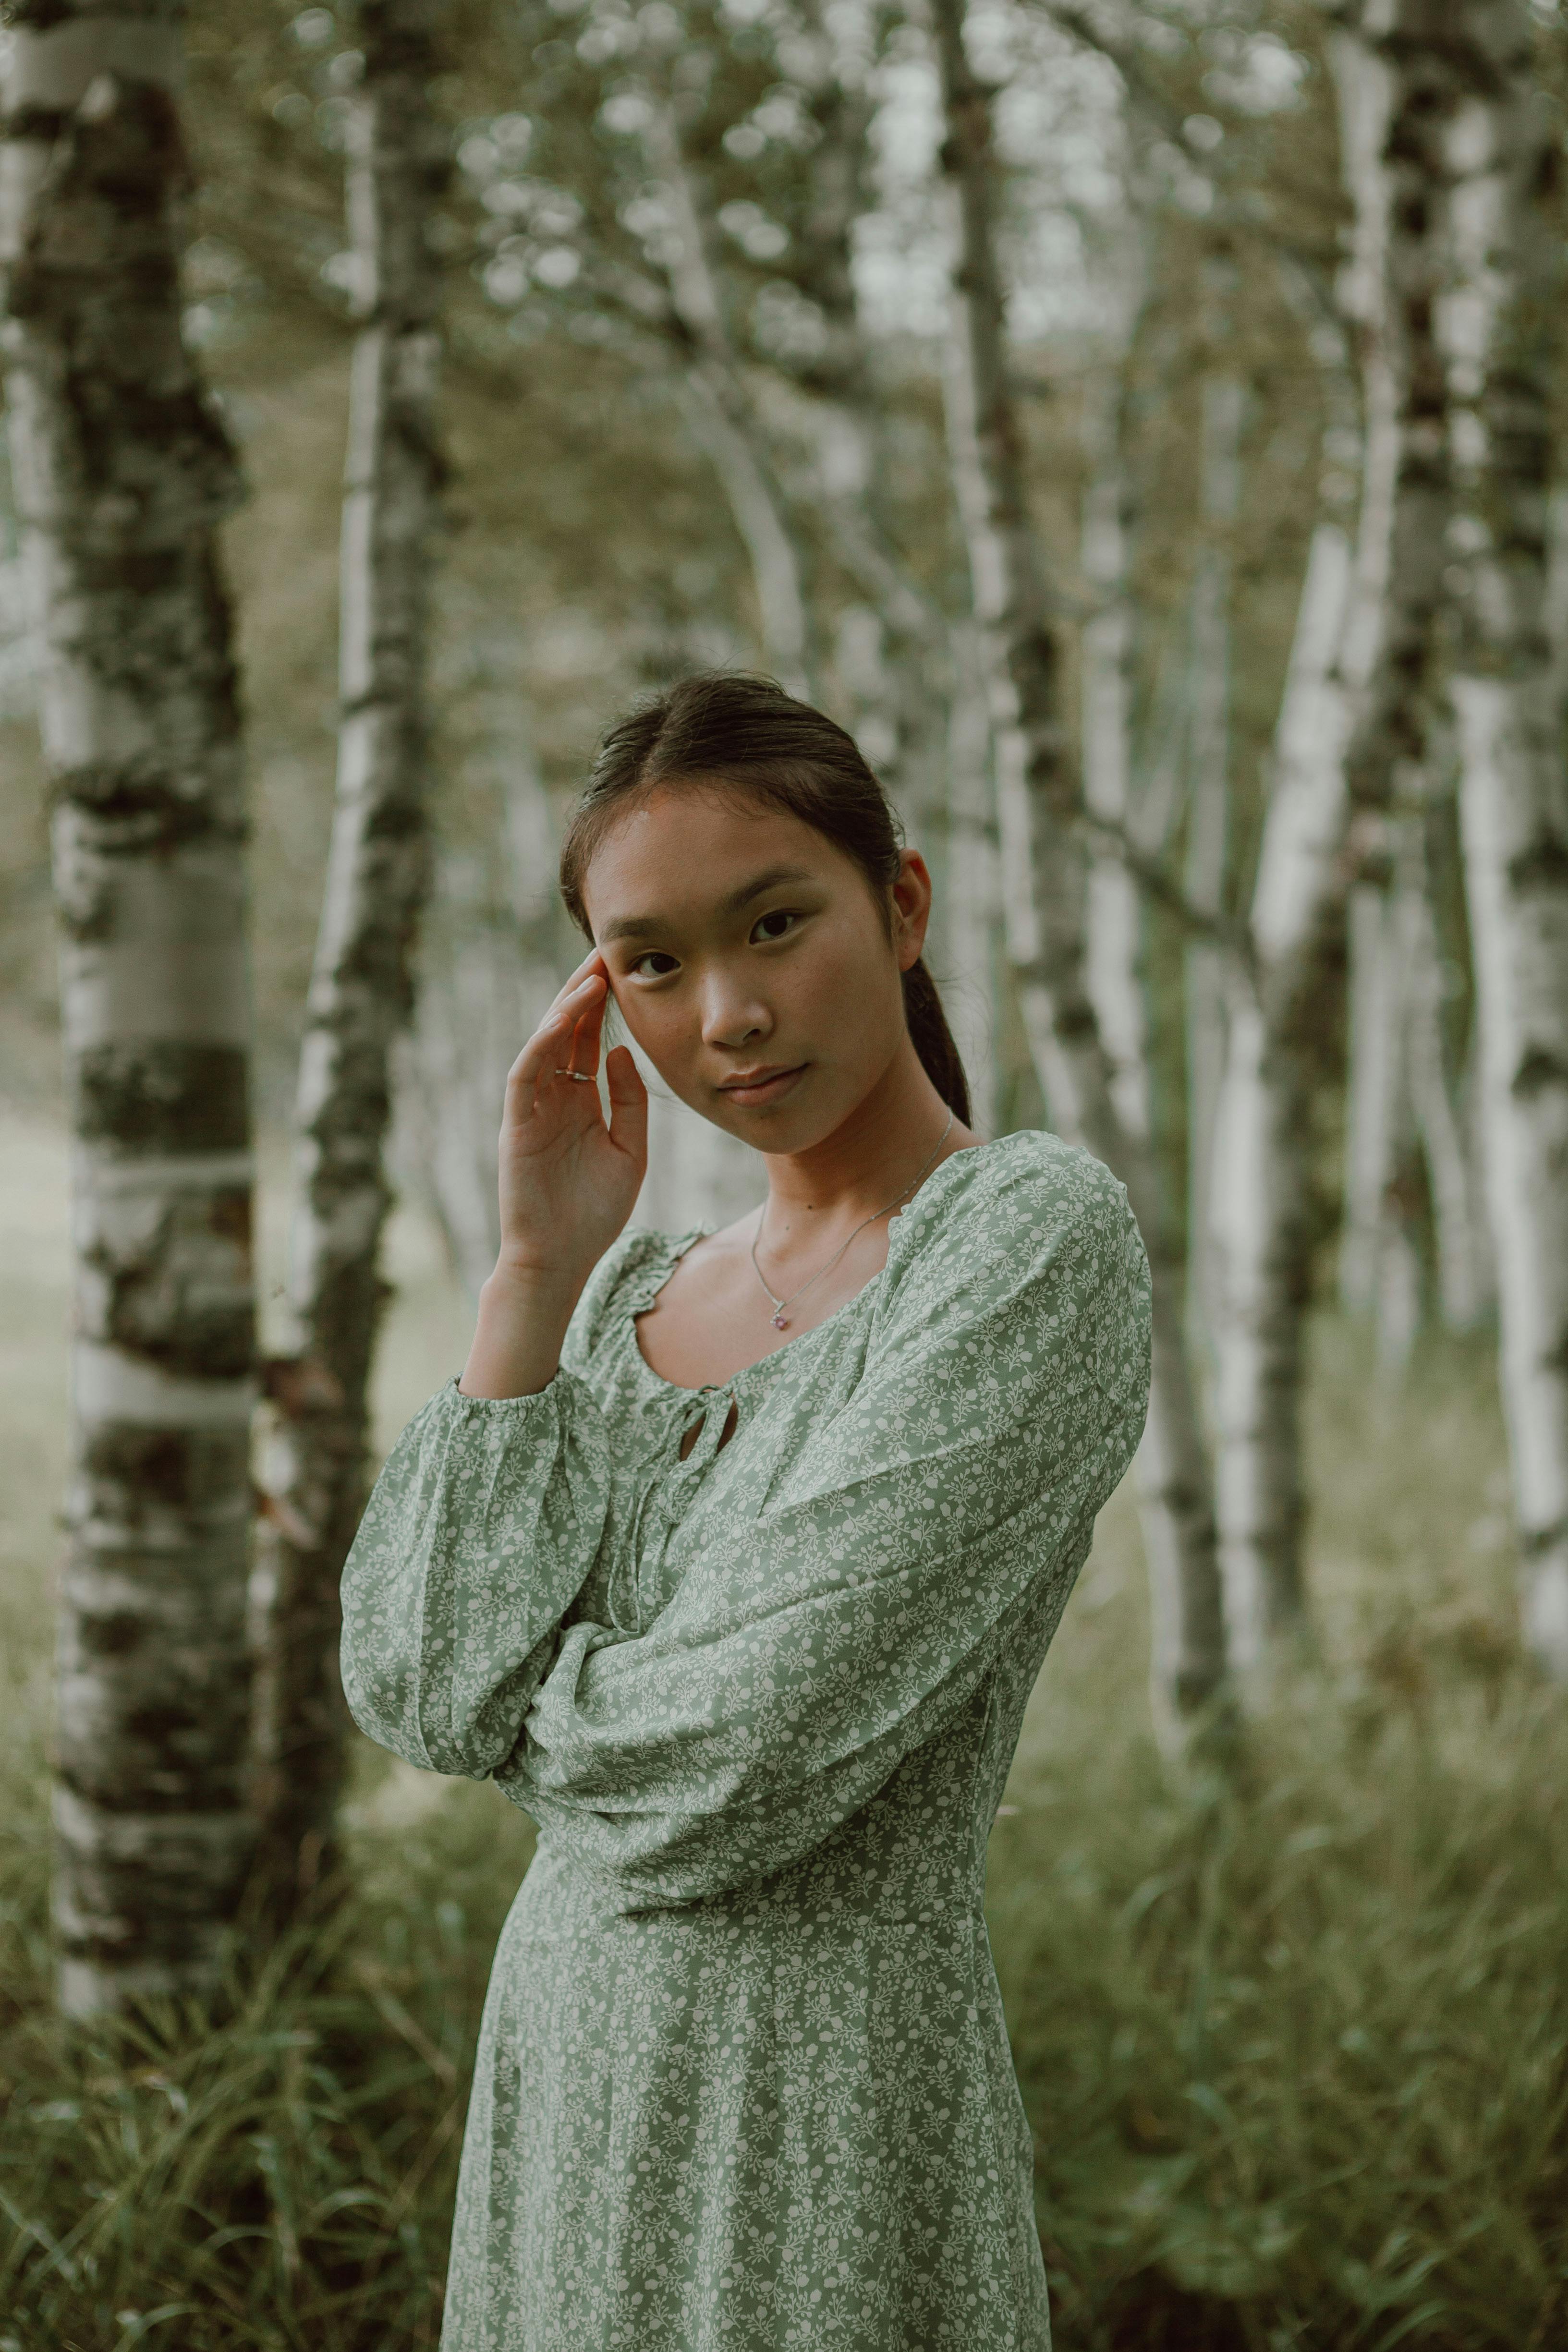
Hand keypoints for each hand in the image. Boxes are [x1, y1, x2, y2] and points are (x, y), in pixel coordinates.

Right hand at [492, 948, 647, 1293]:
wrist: (561, 1259)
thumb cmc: (594, 1212)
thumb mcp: (630, 1150)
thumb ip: (631, 1101)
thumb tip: (623, 1050)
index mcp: (580, 1101)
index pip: (588, 1042)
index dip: (604, 1007)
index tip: (626, 972)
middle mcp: (553, 1098)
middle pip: (565, 1033)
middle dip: (583, 993)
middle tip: (606, 955)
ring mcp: (532, 1109)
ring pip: (544, 1045)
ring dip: (565, 1009)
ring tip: (591, 977)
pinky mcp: (516, 1124)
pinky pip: (527, 1073)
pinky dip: (544, 1043)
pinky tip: (567, 1019)